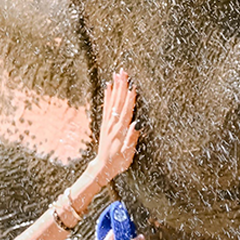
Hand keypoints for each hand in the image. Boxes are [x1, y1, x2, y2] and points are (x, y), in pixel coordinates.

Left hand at [84, 71, 138, 185]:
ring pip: (112, 102)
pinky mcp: (104, 124)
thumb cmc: (118, 162)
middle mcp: (113, 124)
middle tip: (123, 73)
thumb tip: (136, 124)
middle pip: (118, 102)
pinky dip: (107, 96)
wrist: (102, 167)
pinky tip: (108, 86)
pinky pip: (106, 107)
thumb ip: (131, 139)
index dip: (130, 98)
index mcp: (120, 131)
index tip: (133, 86)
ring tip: (117, 74)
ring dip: (115, 87)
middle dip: (121, 87)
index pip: (126, 111)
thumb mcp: (128, 154)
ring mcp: (107, 123)